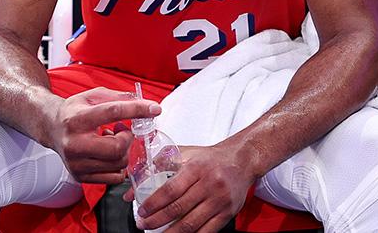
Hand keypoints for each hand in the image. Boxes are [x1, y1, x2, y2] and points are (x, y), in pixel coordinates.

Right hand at [46, 87, 160, 184]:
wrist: (51, 128)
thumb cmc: (74, 112)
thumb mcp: (92, 97)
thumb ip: (117, 98)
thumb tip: (144, 103)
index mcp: (76, 119)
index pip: (112, 112)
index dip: (137, 109)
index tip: (154, 109)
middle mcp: (74, 143)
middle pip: (117, 148)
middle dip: (128, 139)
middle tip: (123, 131)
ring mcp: (76, 163)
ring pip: (118, 164)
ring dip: (123, 151)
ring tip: (111, 140)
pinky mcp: (80, 176)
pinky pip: (114, 178)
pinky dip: (118, 166)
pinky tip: (108, 154)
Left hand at [128, 143, 253, 232]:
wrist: (241, 160)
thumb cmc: (210, 158)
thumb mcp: (184, 153)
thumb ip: (159, 165)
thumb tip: (136, 183)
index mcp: (195, 168)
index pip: (170, 190)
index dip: (154, 203)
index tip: (142, 211)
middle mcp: (209, 184)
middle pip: (178, 208)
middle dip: (157, 220)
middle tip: (143, 224)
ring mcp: (219, 201)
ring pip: (191, 223)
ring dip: (171, 232)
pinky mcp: (228, 213)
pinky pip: (207, 231)